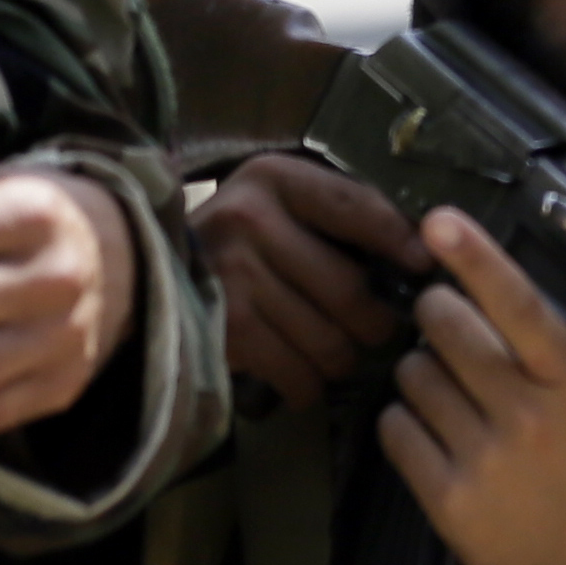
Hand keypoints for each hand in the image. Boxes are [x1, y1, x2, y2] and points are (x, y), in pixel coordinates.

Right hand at [199, 152, 432, 408]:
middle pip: (350, 290)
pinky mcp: (224, 331)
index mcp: (273, 179)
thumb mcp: (277, 203)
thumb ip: (338, 214)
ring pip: (329, 341)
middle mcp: (250, 221)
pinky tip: (303, 375)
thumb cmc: (233, 241)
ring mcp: (233, 278)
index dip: (399, 241)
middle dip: (374, 322)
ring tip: (336, 352)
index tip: (424, 265)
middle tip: (374, 329)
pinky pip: (298, 375)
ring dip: (342, 358)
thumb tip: (421, 248)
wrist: (141, 273)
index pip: (357, 208)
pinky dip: (309, 385)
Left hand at [378, 208, 565, 564]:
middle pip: (446, 328)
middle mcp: (528, 416)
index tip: (438, 221)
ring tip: (450, 394)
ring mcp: (485, 460)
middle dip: (437, 316)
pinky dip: (405, 424)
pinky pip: (396, 431)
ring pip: (413, 377)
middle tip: (446, 325)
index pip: (518, 304)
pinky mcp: (448, 502)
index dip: (476, 257)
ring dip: (421, 375)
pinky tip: (433, 434)